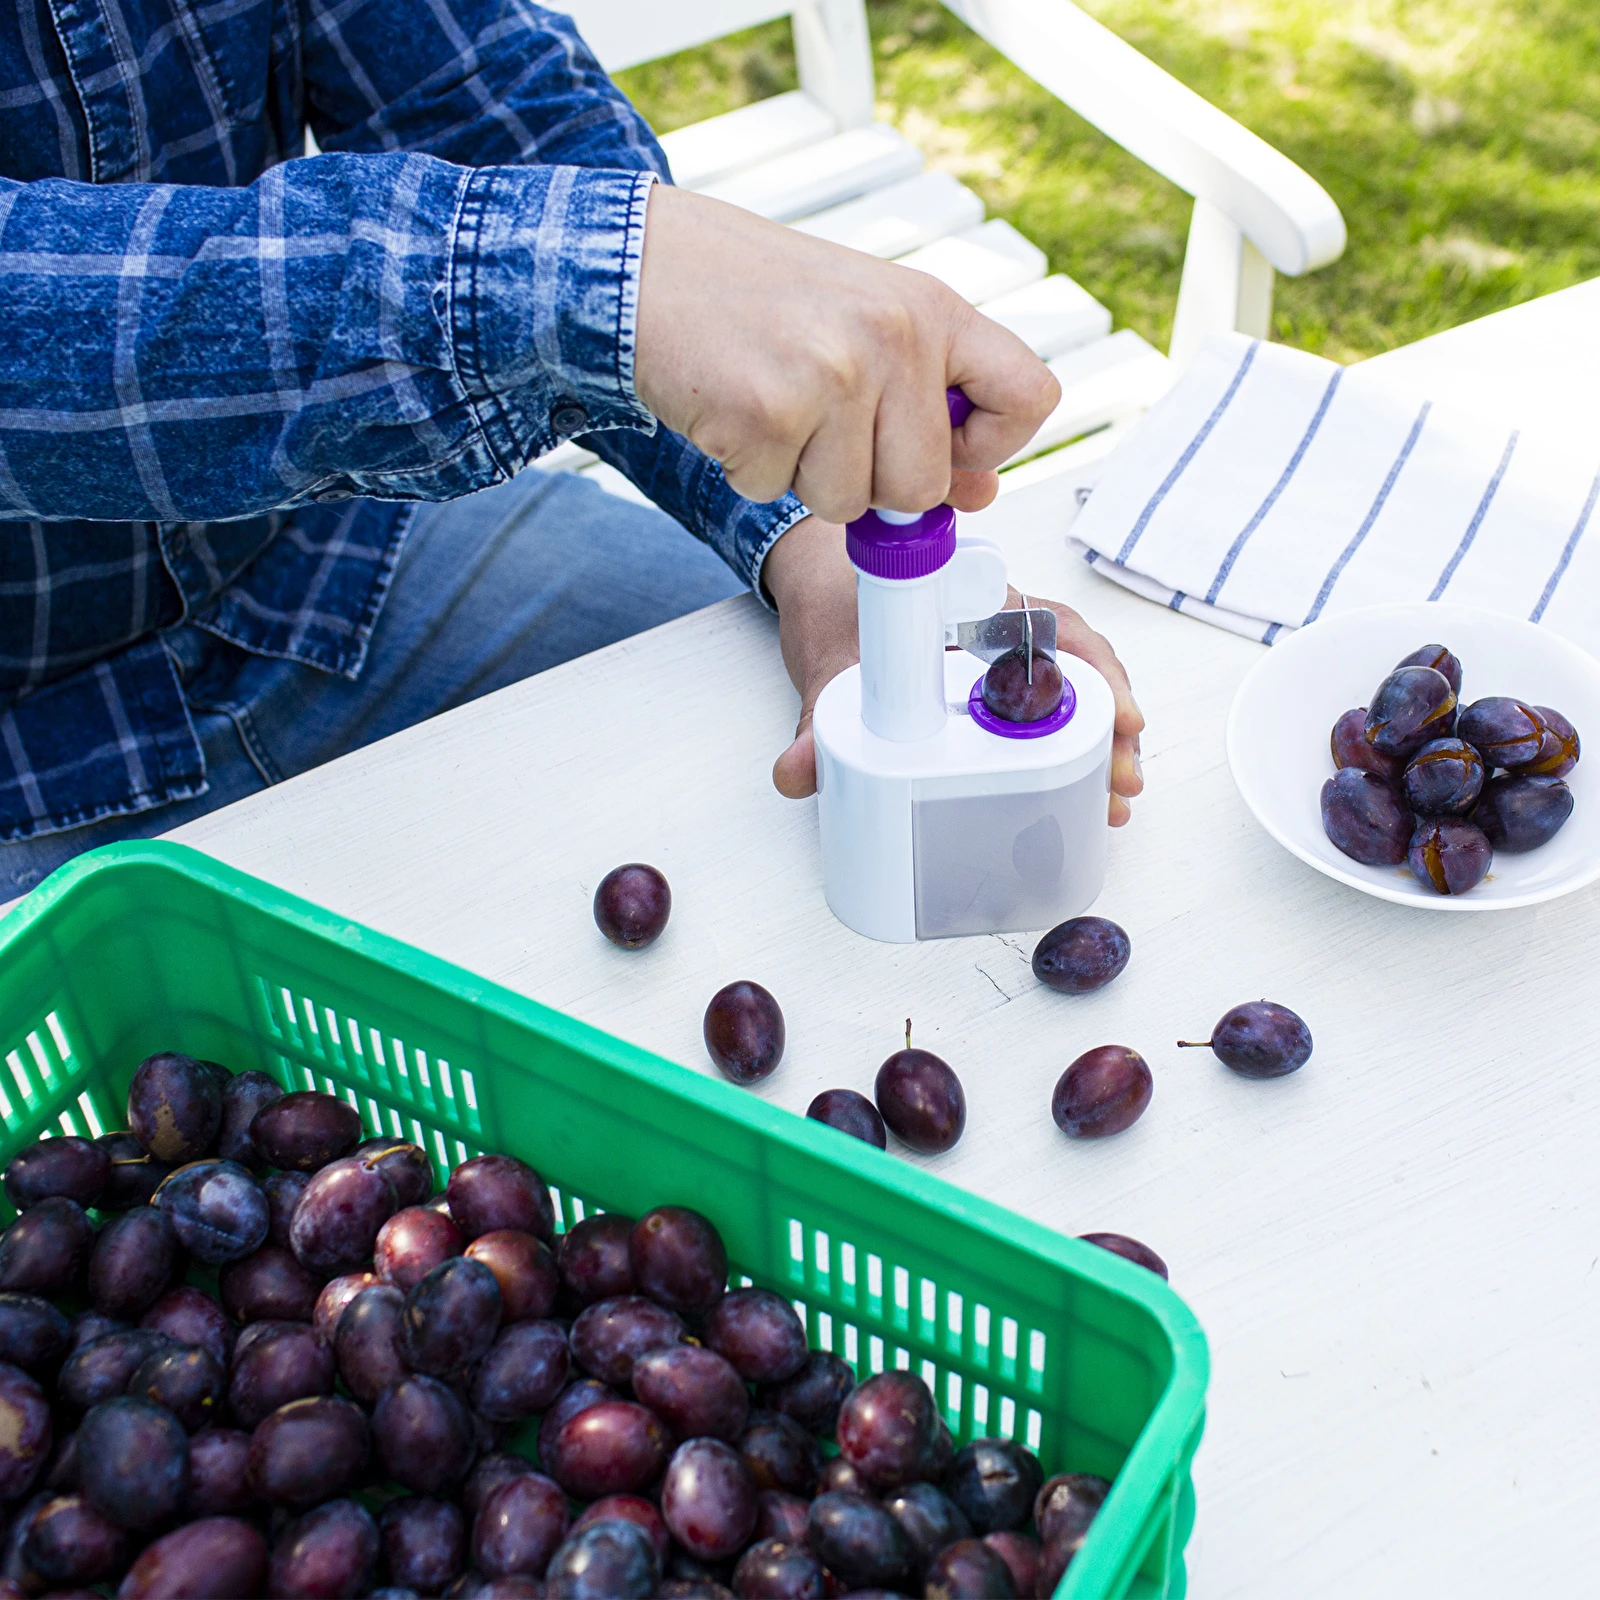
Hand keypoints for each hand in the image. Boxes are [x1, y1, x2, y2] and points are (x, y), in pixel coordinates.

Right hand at [634, 184, 1059, 523]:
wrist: (650, 265)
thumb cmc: (757, 297)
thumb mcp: (867, 327)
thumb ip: (928, 405)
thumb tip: (976, 491)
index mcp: (932, 308)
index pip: (1030, 397)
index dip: (996, 448)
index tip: (953, 454)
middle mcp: (893, 335)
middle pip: (921, 487)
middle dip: (869, 483)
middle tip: (823, 427)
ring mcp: (833, 375)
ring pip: (846, 502)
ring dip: (801, 477)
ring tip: (775, 406)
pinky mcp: (769, 413)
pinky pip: (775, 493)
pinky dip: (747, 468)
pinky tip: (734, 409)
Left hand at [763, 519, 1144, 823]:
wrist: (826, 596)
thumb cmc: (838, 609)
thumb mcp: (828, 667)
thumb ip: (814, 725)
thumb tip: (796, 775)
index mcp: (974, 602)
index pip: (1053, 628)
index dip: (1093, 673)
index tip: (1119, 715)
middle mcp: (1001, 626)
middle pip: (1077, 669)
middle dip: (1111, 726)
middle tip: (1121, 783)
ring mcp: (1002, 659)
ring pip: (1070, 694)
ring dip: (1100, 746)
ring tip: (1115, 803)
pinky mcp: (994, 690)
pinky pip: (1046, 711)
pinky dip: (1071, 750)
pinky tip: (1086, 793)